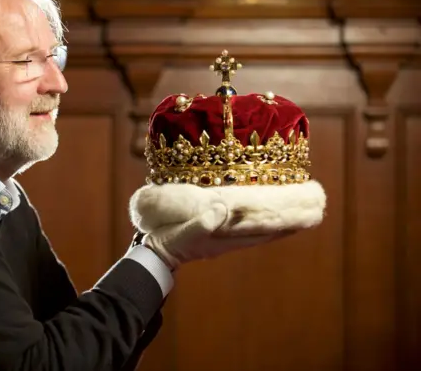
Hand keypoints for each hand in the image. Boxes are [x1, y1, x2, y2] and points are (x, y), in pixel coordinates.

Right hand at [129, 183, 297, 269]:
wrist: (156, 255)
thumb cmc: (168, 242)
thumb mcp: (183, 232)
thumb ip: (202, 222)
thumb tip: (223, 209)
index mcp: (224, 239)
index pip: (261, 232)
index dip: (283, 224)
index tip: (304, 216)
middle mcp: (229, 241)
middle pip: (265, 233)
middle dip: (287, 224)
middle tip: (309, 213)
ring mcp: (224, 240)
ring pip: (258, 232)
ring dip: (276, 224)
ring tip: (292, 215)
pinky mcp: (216, 236)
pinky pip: (245, 230)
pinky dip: (259, 223)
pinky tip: (260, 217)